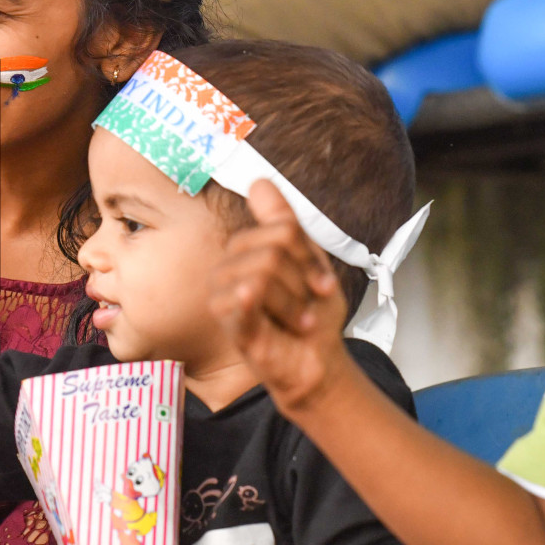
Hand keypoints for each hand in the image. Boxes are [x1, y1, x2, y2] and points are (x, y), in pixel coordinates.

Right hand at [208, 181, 354, 413]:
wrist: (315, 362)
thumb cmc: (310, 316)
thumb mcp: (307, 262)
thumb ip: (282, 223)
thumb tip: (259, 182)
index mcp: (247, 251)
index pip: (282, 230)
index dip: (309, 257)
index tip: (320, 283)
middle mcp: (229, 268)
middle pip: (274, 250)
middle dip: (303, 280)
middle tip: (308, 305)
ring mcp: (224, 294)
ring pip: (263, 274)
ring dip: (295, 303)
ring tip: (298, 320)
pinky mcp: (228, 321)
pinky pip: (243, 297)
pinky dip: (269, 306)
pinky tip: (283, 323)